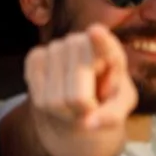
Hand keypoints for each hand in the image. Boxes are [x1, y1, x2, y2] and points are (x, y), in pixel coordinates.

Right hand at [22, 24, 135, 155]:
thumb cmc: (105, 96)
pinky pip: (37, 95)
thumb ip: (112, 116)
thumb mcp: (119, 106)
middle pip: (77, 96)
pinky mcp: (36, 56)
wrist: (79, 94)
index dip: (100, 41)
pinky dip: (46, 105)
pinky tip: (55, 94)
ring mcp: (57, 47)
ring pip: (55, 100)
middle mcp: (82, 42)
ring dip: (64, 110)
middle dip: (82, 111)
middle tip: (89, 106)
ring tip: (73, 101)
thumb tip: (88, 123)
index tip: (95, 32)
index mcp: (110, 51)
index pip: (106, 46)